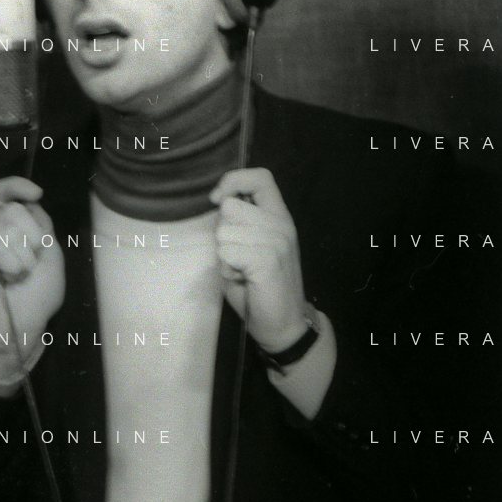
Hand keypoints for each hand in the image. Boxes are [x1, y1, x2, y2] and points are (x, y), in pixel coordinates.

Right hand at [0, 176, 64, 380]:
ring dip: (26, 257)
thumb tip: (30, 200)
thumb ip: (41, 225)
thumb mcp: (50, 254)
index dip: (14, 185)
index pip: (0, 194)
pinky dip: (14, 266)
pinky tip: (7, 280)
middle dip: (34, 238)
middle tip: (29, 266)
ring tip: (18, 276)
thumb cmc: (37, 296)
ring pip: (9, 226)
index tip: (35, 192)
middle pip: (14, 210)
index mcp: (8, 230)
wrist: (26, 328)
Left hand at [211, 168, 308, 353]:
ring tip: (242, 270)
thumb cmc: (260, 287)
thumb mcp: (249, 246)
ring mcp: (277, 241)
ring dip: (224, 255)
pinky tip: (243, 279)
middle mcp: (281, 224)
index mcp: (278, 216)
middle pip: (231, 207)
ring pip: (224, 232)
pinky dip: (228, 269)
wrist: (283, 324)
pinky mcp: (268, 259)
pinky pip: (227, 252)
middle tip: (239, 257)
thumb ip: (239, 223)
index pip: (260, 177)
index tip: (218, 199)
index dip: (233, 181)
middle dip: (223, 233)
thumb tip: (220, 203)